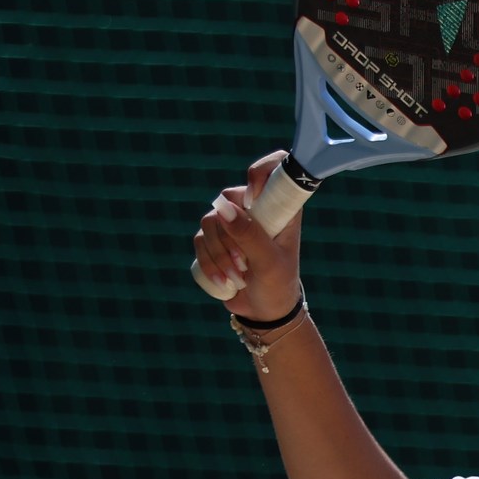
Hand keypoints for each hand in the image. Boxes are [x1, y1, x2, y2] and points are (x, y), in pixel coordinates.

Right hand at [190, 153, 305, 321]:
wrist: (265, 311)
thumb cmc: (278, 284)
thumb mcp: (269, 263)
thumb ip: (250, 235)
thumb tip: (223, 208)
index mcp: (279, 207)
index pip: (273, 167)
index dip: (260, 172)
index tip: (253, 200)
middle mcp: (255, 208)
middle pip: (227, 200)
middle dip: (229, 236)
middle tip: (244, 263)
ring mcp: (234, 222)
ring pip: (209, 221)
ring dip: (218, 253)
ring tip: (237, 277)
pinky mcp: (216, 238)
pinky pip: (199, 240)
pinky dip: (208, 262)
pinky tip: (224, 282)